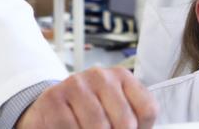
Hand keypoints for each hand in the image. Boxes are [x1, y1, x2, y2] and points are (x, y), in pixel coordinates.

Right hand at [16, 67, 157, 128]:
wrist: (50, 108)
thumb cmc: (89, 114)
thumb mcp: (115, 114)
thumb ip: (131, 123)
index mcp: (122, 77)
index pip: (148, 110)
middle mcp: (101, 76)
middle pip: (126, 123)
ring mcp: (76, 84)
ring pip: (99, 127)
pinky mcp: (54, 98)